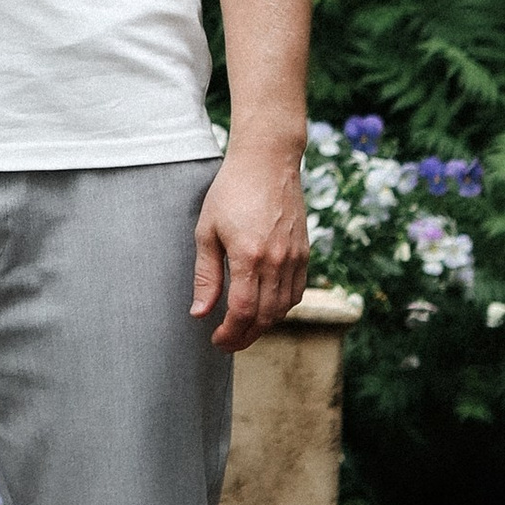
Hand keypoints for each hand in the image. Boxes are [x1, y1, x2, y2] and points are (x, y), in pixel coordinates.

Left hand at [192, 139, 310, 351]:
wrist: (267, 162)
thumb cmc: (230, 192)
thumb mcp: (207, 231)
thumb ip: (206, 275)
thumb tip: (200, 313)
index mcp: (249, 256)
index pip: (243, 312)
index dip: (230, 334)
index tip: (216, 340)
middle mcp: (277, 261)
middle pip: (265, 317)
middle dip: (245, 337)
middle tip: (227, 342)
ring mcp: (295, 258)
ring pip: (284, 309)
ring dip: (263, 325)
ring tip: (243, 328)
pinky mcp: (305, 253)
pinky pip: (297, 292)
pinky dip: (281, 308)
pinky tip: (265, 308)